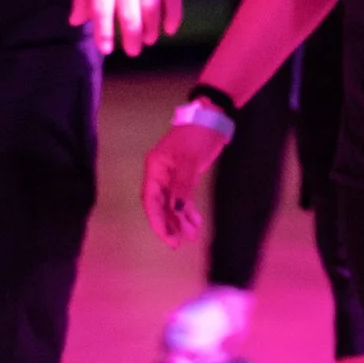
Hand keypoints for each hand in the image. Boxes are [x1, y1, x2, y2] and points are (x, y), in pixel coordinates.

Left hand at [72, 0, 180, 55]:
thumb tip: (76, 21)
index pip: (101, 8)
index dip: (103, 31)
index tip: (106, 49)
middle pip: (129, 11)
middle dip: (131, 35)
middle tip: (132, 51)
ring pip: (152, 7)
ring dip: (151, 27)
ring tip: (148, 41)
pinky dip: (173, 14)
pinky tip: (170, 29)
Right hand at [142, 121, 227, 245]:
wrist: (212, 119)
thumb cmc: (197, 135)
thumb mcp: (189, 160)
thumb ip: (182, 185)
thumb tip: (176, 209)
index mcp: (154, 168)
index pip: (151, 200)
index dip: (157, 220)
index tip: (166, 237)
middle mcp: (160, 174)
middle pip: (160, 205)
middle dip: (168, 224)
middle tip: (177, 243)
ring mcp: (172, 176)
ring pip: (173, 204)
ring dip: (180, 220)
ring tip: (191, 236)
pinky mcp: (186, 176)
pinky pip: (184, 198)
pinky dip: (189, 211)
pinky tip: (195, 223)